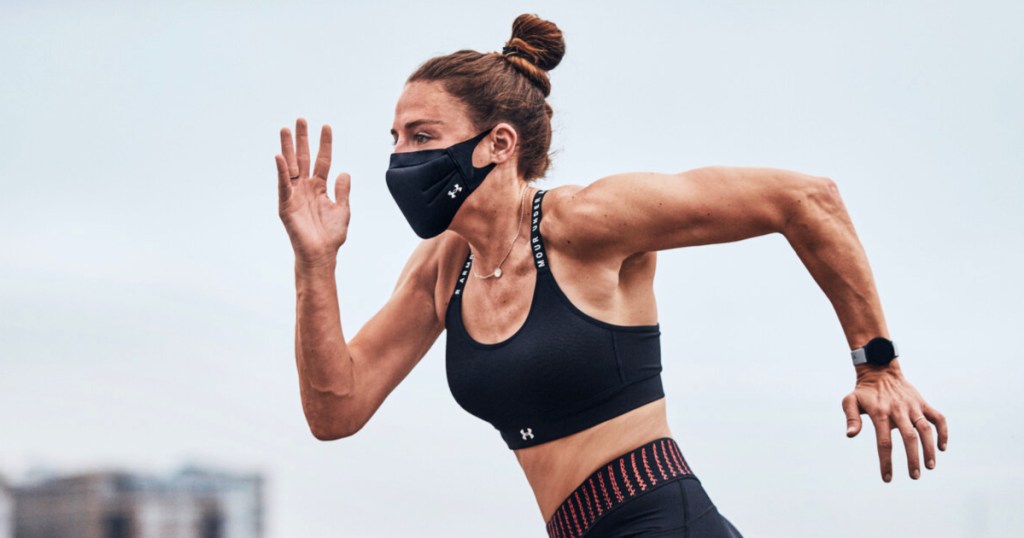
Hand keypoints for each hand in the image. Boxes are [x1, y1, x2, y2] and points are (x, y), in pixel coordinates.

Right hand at [275, 117, 350, 267]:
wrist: (321, 254)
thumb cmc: (331, 236)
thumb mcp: (342, 209)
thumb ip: (342, 190)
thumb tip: (344, 172)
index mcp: (319, 187)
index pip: (322, 160)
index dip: (324, 144)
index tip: (326, 126)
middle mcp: (305, 187)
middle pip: (303, 158)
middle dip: (302, 138)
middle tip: (300, 119)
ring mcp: (294, 194)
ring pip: (291, 166)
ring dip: (288, 147)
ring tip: (285, 129)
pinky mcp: (285, 205)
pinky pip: (283, 185)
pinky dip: (281, 171)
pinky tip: (280, 156)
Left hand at [841, 359, 947, 481]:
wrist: (880, 370)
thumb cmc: (864, 391)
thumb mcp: (850, 401)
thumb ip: (851, 417)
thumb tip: (850, 435)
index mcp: (880, 413)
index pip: (884, 442)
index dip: (886, 461)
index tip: (888, 478)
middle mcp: (899, 410)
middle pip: (909, 437)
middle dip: (913, 458)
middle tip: (915, 476)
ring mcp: (913, 406)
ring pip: (926, 429)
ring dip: (930, 448)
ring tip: (930, 466)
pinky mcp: (922, 403)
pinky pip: (938, 418)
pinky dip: (943, 432)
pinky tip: (942, 447)